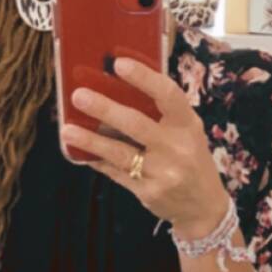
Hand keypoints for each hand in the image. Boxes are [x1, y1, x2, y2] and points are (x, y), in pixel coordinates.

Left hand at [61, 56, 228, 236]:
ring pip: (120, 153)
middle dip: (104, 109)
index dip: (143, 78)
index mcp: (188, 125)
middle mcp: (177, 148)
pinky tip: (81, 152)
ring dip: (91, 140)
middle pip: (136, 124)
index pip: (168, 95)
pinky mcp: (148, 193)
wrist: (204, 207)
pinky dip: (98, 160)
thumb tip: (116, 89)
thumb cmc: (191, 160)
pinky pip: (116, 173)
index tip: (118, 64)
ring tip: (67, 130)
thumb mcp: (188, 133)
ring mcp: (163, 173)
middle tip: (79, 95)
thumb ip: (162, 114)